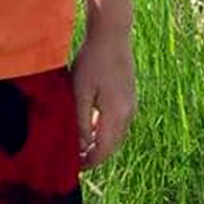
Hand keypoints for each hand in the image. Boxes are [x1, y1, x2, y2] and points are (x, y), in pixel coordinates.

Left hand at [69, 25, 135, 168]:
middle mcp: (128, 113)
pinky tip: (90, 127)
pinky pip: (118, 122)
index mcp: (116, 114)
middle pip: (112, 146)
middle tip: (73, 161)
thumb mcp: (80, 93)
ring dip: (100, 143)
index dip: (89, 162)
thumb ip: (81, 122)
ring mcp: (131, 104)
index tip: (72, 168)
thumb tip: (80, 147)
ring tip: (79, 146)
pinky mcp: (129, 96)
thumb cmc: (92, 61)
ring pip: (116, 135)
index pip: (103, 150)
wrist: (112, 35)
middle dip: (94, 156)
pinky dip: (105, 131)